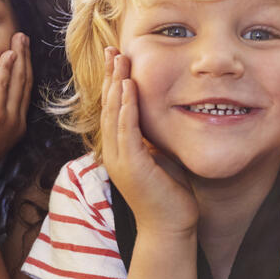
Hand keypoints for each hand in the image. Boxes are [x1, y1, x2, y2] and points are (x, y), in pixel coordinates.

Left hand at [0, 32, 31, 183]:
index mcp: (13, 126)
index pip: (21, 91)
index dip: (22, 70)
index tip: (20, 52)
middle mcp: (16, 121)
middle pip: (25, 82)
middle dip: (25, 58)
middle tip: (23, 37)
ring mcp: (8, 119)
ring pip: (18, 80)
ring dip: (19, 56)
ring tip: (19, 37)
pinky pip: (3, 85)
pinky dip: (6, 68)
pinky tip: (8, 53)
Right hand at [99, 48, 197, 233]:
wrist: (170, 228)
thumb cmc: (170, 196)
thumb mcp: (161, 159)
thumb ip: (155, 140)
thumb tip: (164, 118)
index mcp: (120, 151)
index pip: (114, 110)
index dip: (114, 84)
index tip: (118, 60)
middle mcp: (114, 153)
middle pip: (109, 106)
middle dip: (111, 77)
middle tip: (113, 50)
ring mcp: (119, 159)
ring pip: (114, 114)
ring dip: (117, 84)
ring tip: (119, 59)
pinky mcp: (130, 165)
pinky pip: (126, 129)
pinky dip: (127, 105)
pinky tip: (129, 86)